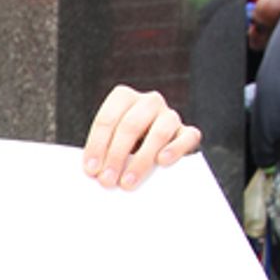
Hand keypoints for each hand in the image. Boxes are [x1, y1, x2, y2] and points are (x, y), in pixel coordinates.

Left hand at [82, 87, 201, 190]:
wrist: (152, 151)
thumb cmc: (123, 148)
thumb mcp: (108, 144)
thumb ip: (102, 152)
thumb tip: (94, 172)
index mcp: (124, 97)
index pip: (108, 119)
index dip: (97, 146)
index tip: (91, 170)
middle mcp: (149, 102)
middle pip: (131, 125)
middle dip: (116, 155)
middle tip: (107, 180)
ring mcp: (170, 116)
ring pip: (159, 132)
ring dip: (142, 159)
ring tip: (128, 182)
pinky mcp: (188, 132)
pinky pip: (187, 137)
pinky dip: (175, 149)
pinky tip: (162, 162)